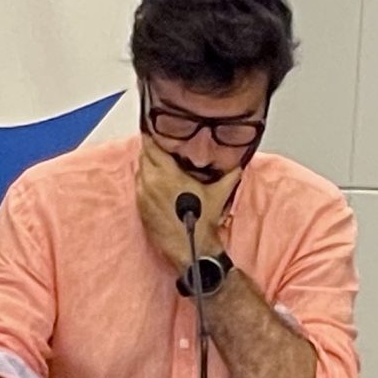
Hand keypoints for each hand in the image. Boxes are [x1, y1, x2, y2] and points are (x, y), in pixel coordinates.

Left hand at [135, 140, 239, 271]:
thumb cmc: (202, 221)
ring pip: (140, 169)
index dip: (155, 135)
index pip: (152, 145)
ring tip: (160, 162)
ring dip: (148, 163)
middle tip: (162, 144)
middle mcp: (151, 182)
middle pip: (144, 155)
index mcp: (168, 174)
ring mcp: (143, 194)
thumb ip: (229, 175)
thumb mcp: (219, 194)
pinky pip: (138, 185)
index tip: (159, 130)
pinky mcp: (140, 206)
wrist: (191, 247)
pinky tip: (156, 181)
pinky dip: (145, 179)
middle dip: (152, 148)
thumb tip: (239, 164)